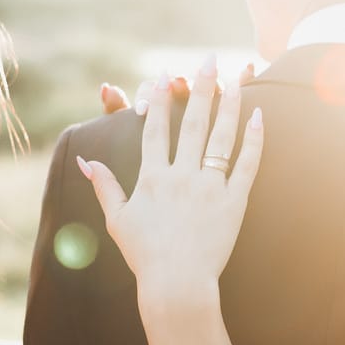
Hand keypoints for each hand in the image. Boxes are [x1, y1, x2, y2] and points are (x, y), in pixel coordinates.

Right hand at [78, 52, 264, 306]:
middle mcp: (181, 177)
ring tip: (237, 76)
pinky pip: (247, 165)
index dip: (159, 101)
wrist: (176, 284)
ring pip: (222, 137)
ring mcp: (209, 188)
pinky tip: (260, 116)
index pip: (156, 130)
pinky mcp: (233, 202)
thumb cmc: (144, 255)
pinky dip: (255, 139)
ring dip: (230, 103)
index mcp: (153, 179)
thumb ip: (104, 186)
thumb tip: (84, 161)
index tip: (162, 76)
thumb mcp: (117, 220)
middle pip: (192, 123)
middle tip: (205, 59)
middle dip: (199, 87)